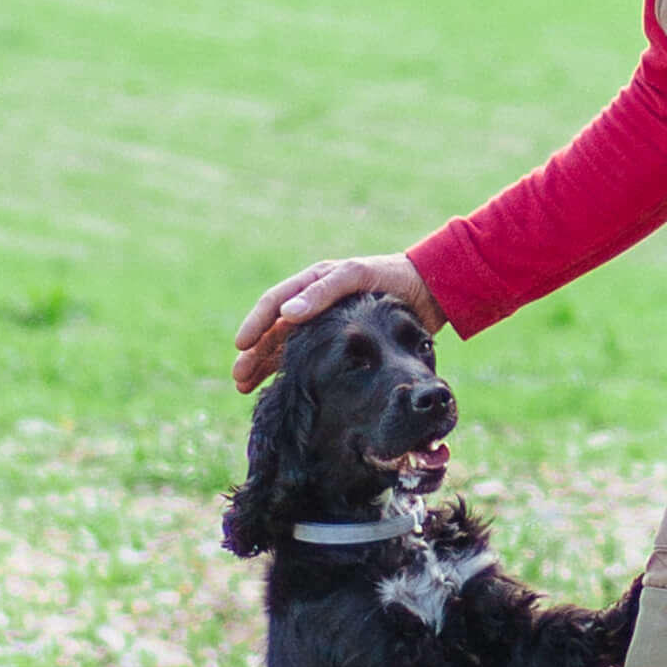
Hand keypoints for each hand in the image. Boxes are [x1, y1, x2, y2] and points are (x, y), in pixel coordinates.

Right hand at [231, 253, 441, 392]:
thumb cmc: (391, 278)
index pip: (274, 304)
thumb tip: (286, 314)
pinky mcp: (340, 345)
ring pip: (286, 348)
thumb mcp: (356, 277)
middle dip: (253, 354)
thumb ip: (323, 292)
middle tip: (238, 378)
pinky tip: (281, 389)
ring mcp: (325, 326)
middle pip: (274, 331)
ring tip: (247, 389)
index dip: (255, 324)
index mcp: (313, 283)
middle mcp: (313, 304)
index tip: (241, 345)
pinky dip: (291, 372)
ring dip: (265, 366)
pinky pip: (308, 359)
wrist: (428, 292)